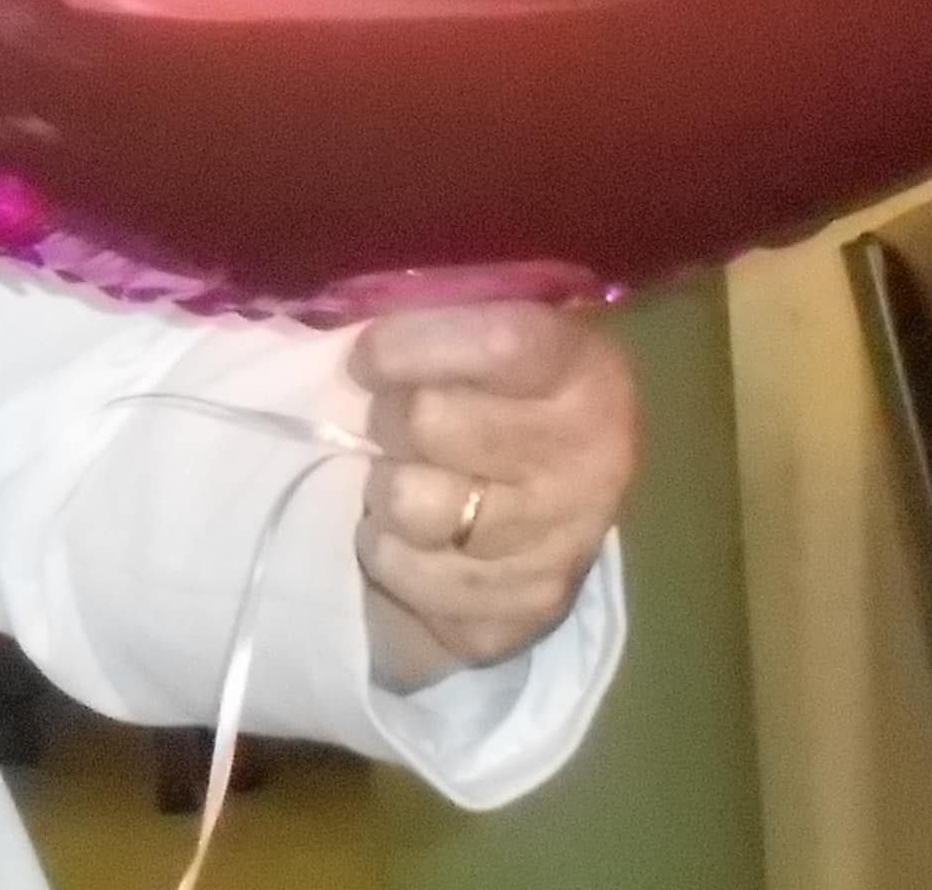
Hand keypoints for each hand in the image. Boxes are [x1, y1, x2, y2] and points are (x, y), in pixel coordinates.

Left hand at [348, 301, 633, 689]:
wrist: (535, 514)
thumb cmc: (485, 402)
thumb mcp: (474, 340)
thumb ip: (431, 323)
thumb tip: (339, 319)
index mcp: (585, 373)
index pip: (499, 343)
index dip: (413, 346)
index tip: (368, 359)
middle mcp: (592, 460)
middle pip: (432, 422)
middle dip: (388, 421)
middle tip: (392, 427)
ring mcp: (564, 543)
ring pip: (411, 503)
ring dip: (384, 492)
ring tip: (405, 481)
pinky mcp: (525, 611)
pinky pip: (412, 575)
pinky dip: (392, 554)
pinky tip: (414, 540)